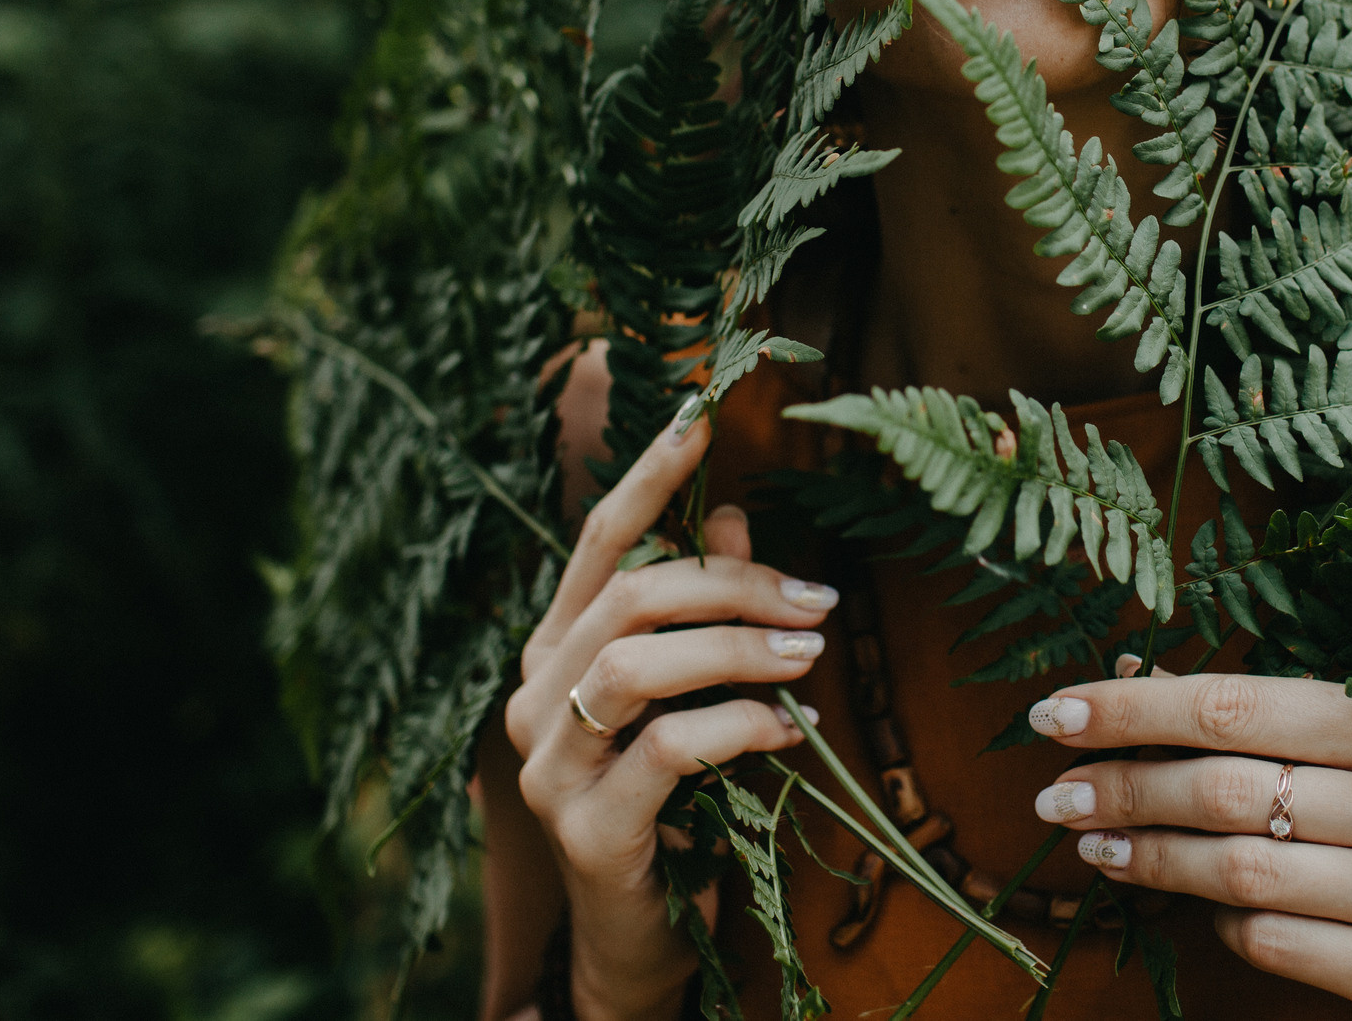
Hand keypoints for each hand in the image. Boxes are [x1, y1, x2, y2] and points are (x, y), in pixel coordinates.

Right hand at [503, 397, 840, 1020]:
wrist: (639, 935)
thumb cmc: (673, 801)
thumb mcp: (695, 693)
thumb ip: (707, 610)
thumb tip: (737, 513)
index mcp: (555, 650)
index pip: (598, 544)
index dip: (649, 477)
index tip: (701, 416)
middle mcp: (532, 698)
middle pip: (631, 597)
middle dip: (736, 584)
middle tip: (819, 599)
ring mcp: (549, 767)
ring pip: (639, 664)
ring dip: (740, 647)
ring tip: (810, 652)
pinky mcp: (587, 831)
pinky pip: (667, 749)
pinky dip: (741, 725)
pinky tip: (790, 728)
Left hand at [1025, 672, 1351, 1020]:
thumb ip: (1270, 724)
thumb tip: (1131, 693)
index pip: (1233, 705)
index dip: (1133, 708)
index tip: (1056, 713)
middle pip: (1224, 790)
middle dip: (1123, 788)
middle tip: (1055, 793)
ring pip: (1237, 873)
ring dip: (1148, 859)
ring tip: (1094, 844)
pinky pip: (1272, 942)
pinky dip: (1220, 923)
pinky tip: (1196, 906)